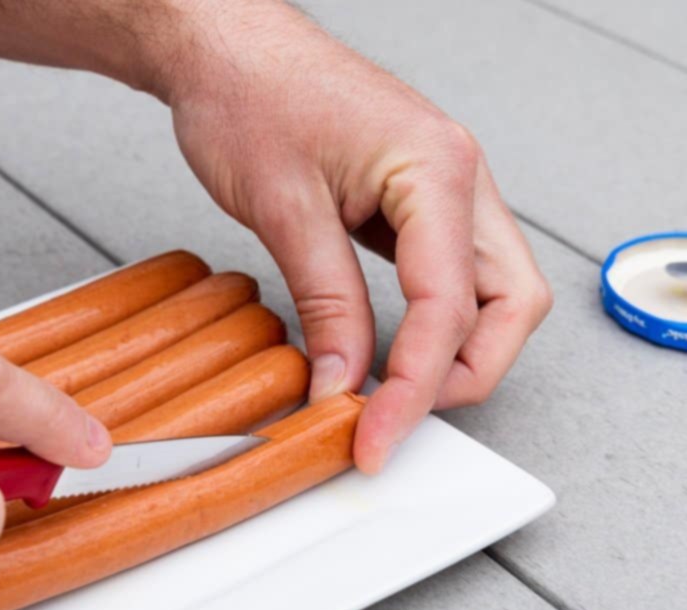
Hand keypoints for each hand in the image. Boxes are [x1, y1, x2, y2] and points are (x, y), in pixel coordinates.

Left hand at [158, 0, 551, 471]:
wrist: (225, 45)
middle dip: (465, 375)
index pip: (450, 306)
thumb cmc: (249, 95)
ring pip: (492, 293)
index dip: (416, 386)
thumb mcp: (282, 210)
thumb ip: (326, 303)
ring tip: (392, 396)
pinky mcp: (415, 202)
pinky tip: (387, 351)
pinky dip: (431, 324)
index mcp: (436, 169)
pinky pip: (450, 276)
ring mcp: (443, 191)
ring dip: (456, 353)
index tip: (374, 437)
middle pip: (510, 304)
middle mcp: (459, 178)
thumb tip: (345, 382)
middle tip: (396, 421)